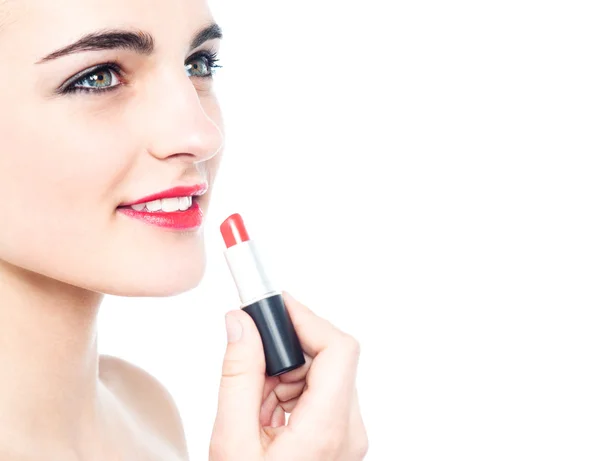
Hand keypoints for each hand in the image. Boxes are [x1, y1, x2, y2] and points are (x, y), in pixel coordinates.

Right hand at [209, 291, 367, 460]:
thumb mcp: (231, 442)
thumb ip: (238, 377)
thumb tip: (241, 323)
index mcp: (327, 428)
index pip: (339, 347)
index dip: (306, 318)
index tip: (276, 307)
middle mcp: (349, 430)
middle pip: (329, 358)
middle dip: (285, 356)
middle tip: (251, 374)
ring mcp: (349, 435)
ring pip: (324, 375)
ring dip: (285, 378)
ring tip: (256, 410)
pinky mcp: (342, 438)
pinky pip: (323, 396)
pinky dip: (291, 394)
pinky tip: (268, 419)